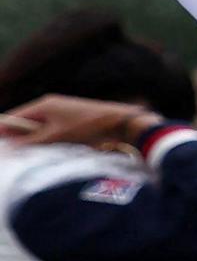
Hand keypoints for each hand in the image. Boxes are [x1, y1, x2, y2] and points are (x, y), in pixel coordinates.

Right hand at [0, 93, 158, 151]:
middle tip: (16, 155)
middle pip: (25, 124)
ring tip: (35, 155)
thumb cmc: (88, 128)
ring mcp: (62, 114)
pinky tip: (51, 152)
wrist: (122, 123)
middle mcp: (50, 106)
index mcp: (44, 105)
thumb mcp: (55, 136)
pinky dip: (48, 143)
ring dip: (35, 143)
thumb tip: (9, 147)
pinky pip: (52, 134)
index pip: (14, 117)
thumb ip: (30, 141)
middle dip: (19, 140)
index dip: (4, 131)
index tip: (1, 148)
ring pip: (38, 131)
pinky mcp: (72, 123)